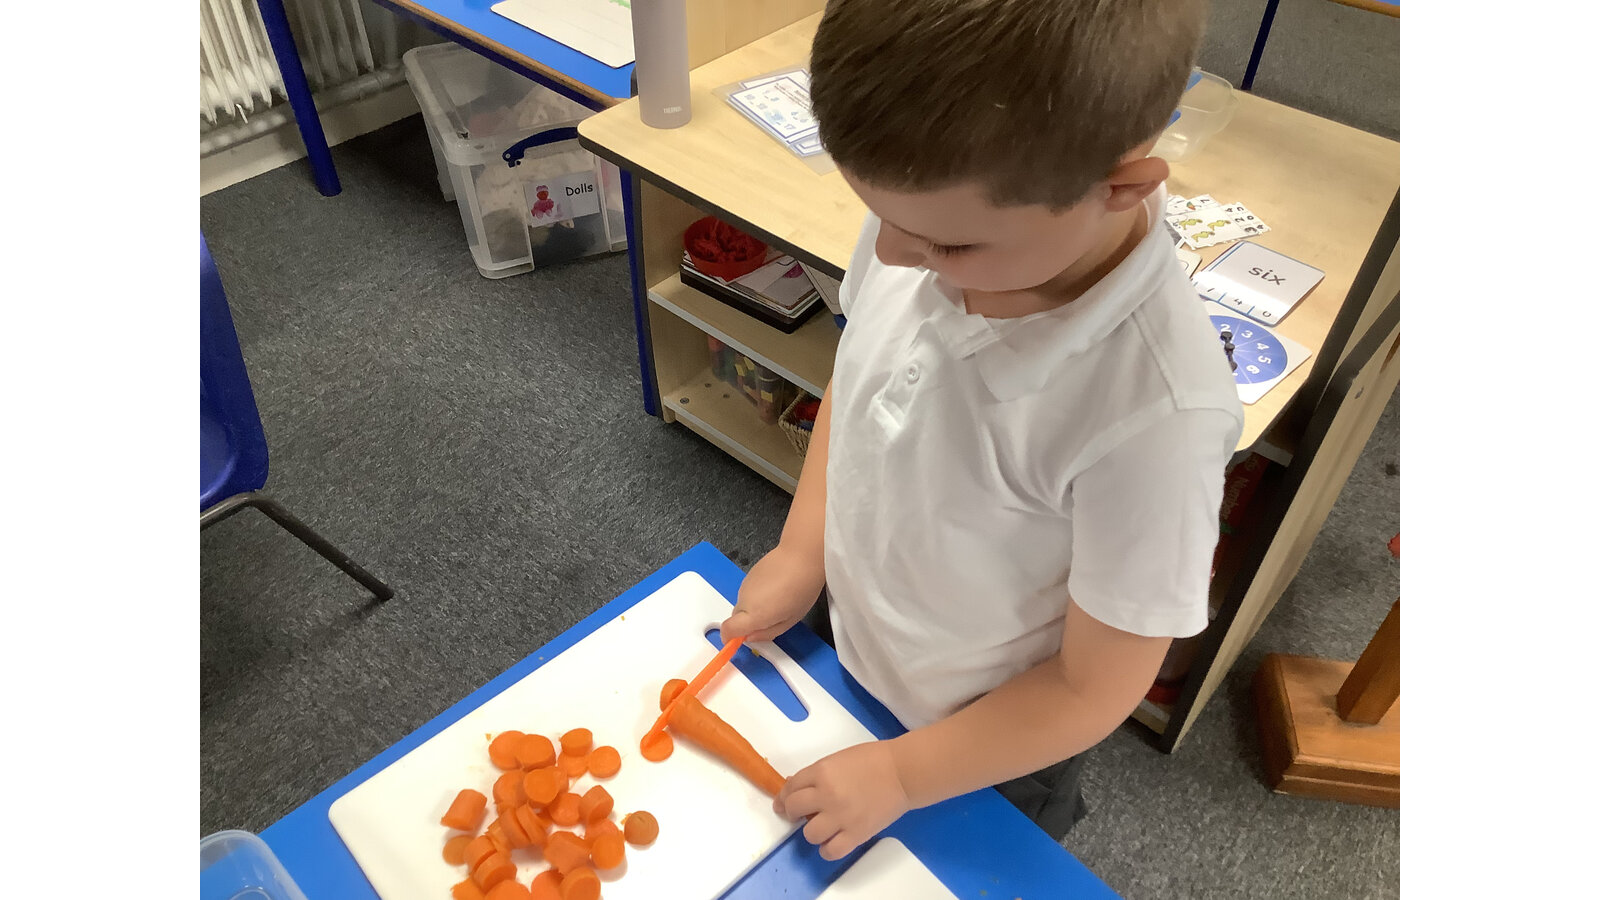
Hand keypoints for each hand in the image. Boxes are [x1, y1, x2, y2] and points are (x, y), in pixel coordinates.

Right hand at [721, 544, 824, 642]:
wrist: (801, 556)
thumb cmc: (801, 588)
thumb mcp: (790, 620)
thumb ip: (767, 633)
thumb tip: (752, 638)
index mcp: (754, 615)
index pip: (728, 630)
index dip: (730, 638)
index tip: (738, 641)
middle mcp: (744, 600)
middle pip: (736, 619)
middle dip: (747, 624)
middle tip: (770, 621)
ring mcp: (744, 586)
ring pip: (742, 605)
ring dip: (753, 608)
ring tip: (777, 601)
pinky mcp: (748, 575)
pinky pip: (747, 593)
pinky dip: (756, 596)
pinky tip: (775, 590)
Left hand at [775, 741, 912, 860]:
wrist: (903, 772)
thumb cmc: (874, 760)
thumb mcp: (838, 759)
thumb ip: (817, 774)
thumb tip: (796, 786)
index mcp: (822, 771)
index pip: (790, 787)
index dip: (784, 797)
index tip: (784, 803)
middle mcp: (827, 794)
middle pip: (793, 809)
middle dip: (792, 812)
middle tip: (800, 815)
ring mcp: (841, 816)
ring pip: (809, 834)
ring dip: (812, 831)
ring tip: (822, 827)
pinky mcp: (856, 834)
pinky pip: (831, 851)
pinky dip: (828, 849)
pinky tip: (832, 842)